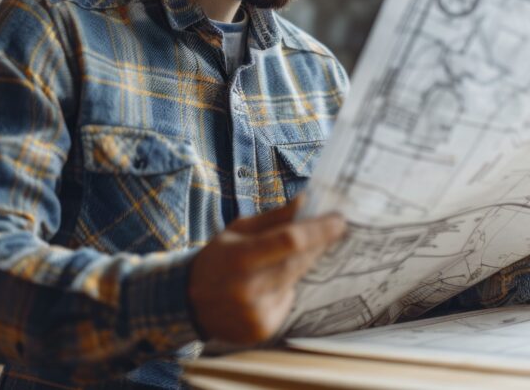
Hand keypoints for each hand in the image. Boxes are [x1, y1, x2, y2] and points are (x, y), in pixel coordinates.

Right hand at [188, 196, 345, 343]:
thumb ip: (273, 217)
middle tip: (331, 229)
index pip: (290, 241)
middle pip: (298, 261)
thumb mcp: (238, 230)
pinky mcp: (263, 329)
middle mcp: (248, 288)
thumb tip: (305, 200)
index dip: (319, 230)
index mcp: (239, 257)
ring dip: (298, 266)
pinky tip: (267, 286)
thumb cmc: (218, 258)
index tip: (339, 220)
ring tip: (280, 258)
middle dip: (318, 244)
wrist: (190, 302)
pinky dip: (285, 289)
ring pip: (295, 281)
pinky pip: (287, 301)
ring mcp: (257, 312)